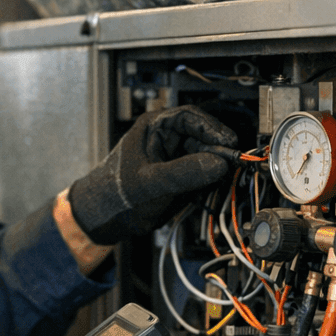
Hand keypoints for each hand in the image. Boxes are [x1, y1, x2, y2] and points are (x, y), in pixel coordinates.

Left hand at [66, 105, 236, 244]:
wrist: (105, 219)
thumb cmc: (114, 193)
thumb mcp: (150, 182)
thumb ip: (182, 173)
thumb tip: (217, 163)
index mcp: (153, 127)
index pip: (190, 117)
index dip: (212, 128)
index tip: (228, 141)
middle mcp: (166, 139)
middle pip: (203, 136)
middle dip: (217, 150)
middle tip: (230, 164)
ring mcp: (175, 157)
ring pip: (206, 155)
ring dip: (215, 167)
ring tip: (218, 179)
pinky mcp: (181, 176)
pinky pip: (203, 173)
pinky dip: (210, 181)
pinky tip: (208, 189)